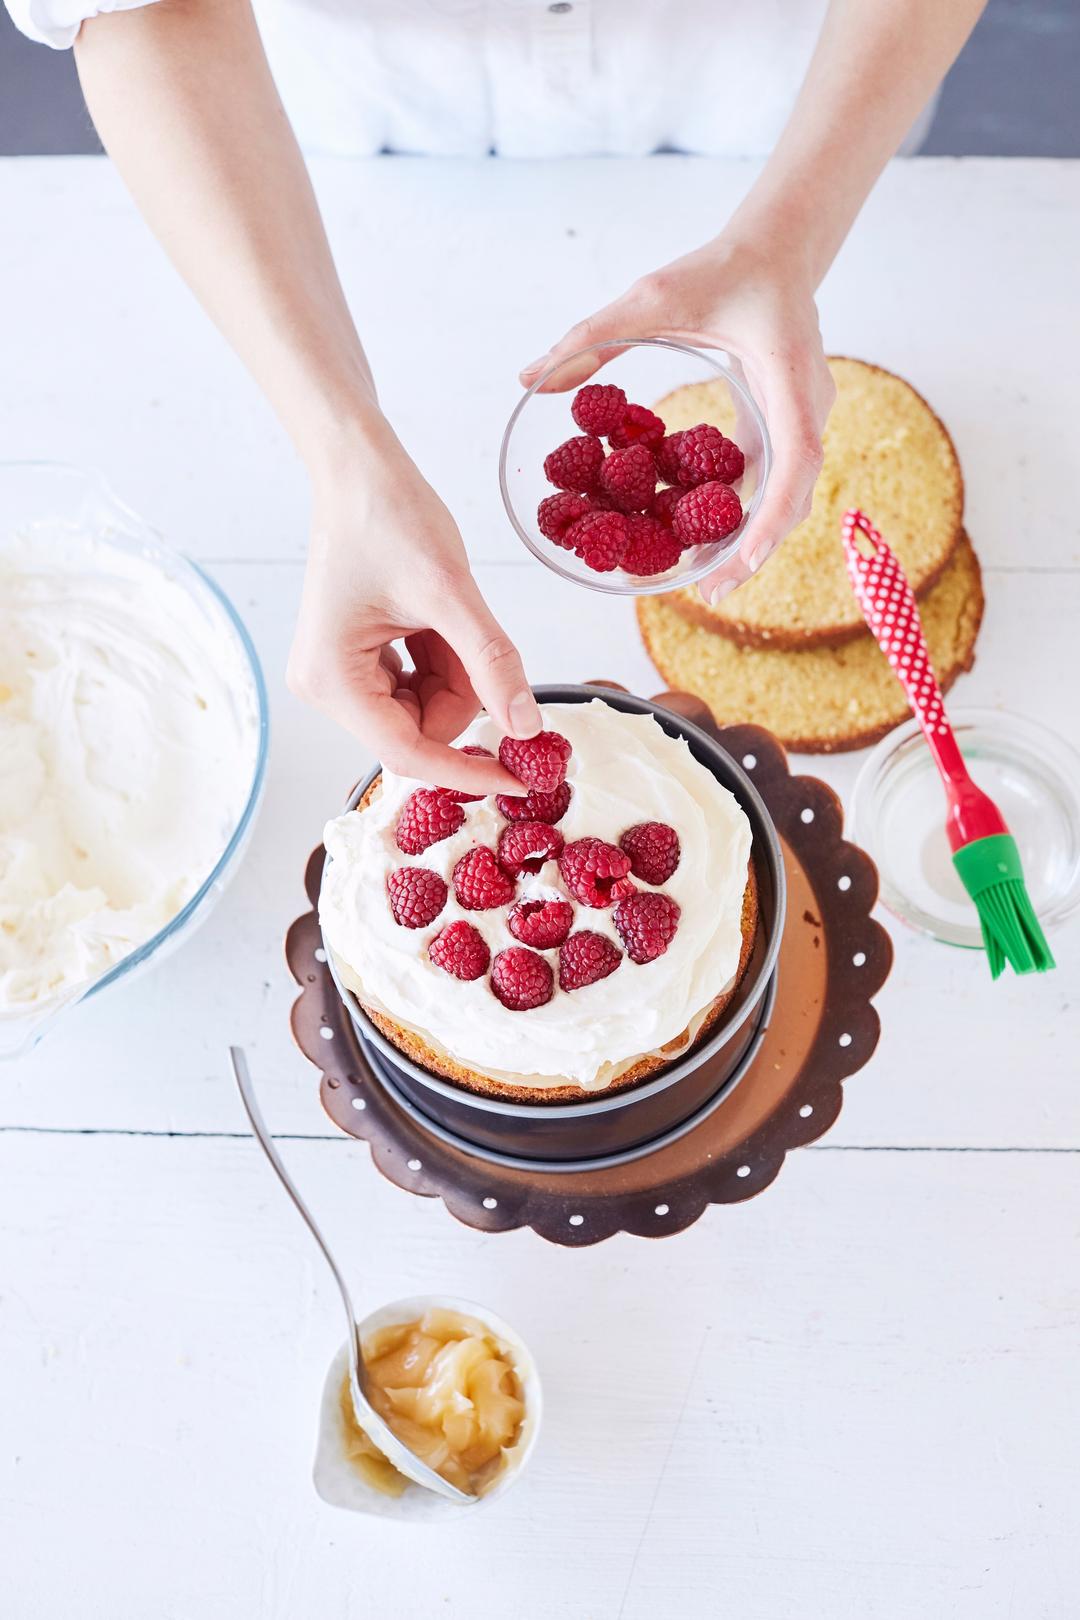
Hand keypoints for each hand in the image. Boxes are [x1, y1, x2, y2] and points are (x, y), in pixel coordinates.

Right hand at [288, 423, 539, 794]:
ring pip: (426, 710)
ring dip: (455, 671)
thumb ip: (491, 662)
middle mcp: (325, 688)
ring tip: (446, 611)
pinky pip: (418, 686)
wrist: (359, 470)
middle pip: (421, 731)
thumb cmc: (390, 516)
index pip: (408, 755)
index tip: (521, 779)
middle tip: (470, 632)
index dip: (468, 772)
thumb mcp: (451, 592)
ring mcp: (339, 676)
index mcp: (331, 681)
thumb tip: (526, 728)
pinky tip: (433, 617)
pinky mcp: (356, 662)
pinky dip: (443, 659)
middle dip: (462, 692)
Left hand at [520, 237, 834, 604]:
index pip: (794, 464)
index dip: (768, 520)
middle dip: (753, 551)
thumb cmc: (719, 268)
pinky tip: (702, 538)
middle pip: (791, 499)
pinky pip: (769, 481)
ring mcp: (801, 421)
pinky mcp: (785, 427)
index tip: (738, 562)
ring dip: (748, 542)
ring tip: (704, 583)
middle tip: (707, 594)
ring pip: (784, 499)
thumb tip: (530, 378)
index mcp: (789, 379)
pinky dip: (741, 514)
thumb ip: (593, 336)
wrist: (773, 249)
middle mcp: (807, 408)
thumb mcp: (652, 296)